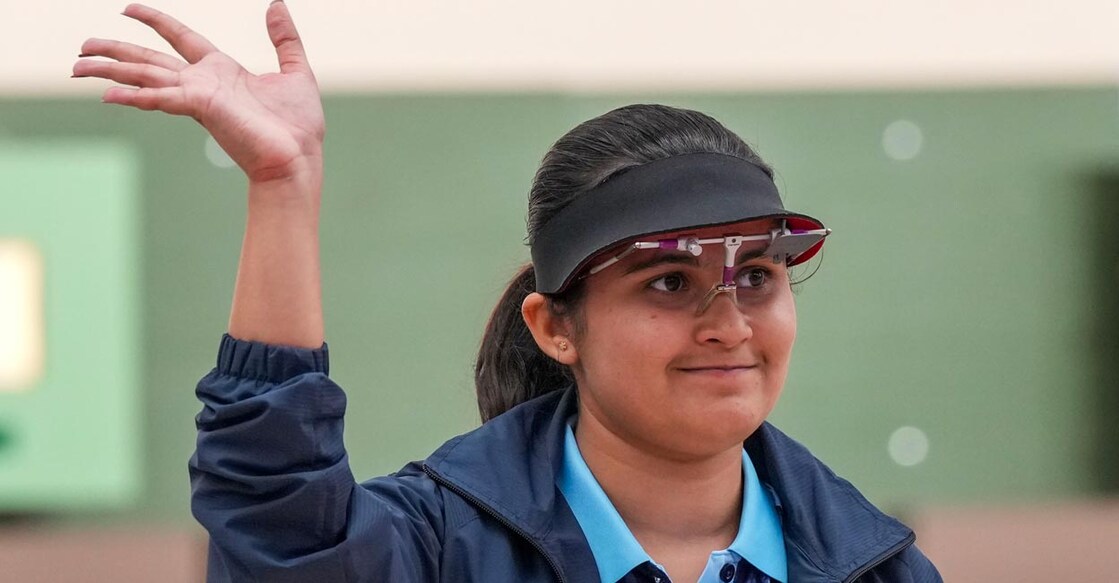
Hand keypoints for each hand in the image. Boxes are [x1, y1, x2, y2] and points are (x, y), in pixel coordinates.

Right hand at [74, 2, 324, 183]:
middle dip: (114, 51)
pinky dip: (135, 95)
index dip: (154, 21)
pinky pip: (161, 97)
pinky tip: (107, 95)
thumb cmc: (299, 124)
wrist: (299, 157)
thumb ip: (284, 38)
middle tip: (80, 46)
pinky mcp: (201, 108)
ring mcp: (198, 96)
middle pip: (149, 59)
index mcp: (221, 70)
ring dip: (110, 70)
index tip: (128, 9)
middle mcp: (203, 82)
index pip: (180, 37)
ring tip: (75, 67)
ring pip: (145, 76)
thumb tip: (276, 3)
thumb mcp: (296, 71)